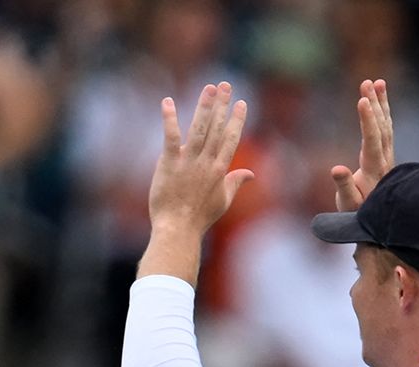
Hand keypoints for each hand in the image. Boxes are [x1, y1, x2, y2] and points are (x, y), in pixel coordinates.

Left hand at [148, 83, 253, 236]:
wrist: (178, 229)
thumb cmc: (200, 218)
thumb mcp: (223, 200)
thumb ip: (236, 182)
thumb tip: (251, 173)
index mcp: (219, 170)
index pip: (231, 139)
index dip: (236, 120)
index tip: (240, 102)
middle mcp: (206, 162)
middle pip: (216, 128)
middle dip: (222, 105)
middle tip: (225, 85)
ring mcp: (188, 162)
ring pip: (199, 128)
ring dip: (205, 106)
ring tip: (209, 88)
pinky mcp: (169, 164)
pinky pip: (170, 138)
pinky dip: (170, 119)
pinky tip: (167, 102)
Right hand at [331, 79, 393, 211]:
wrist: (380, 220)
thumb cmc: (359, 213)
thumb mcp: (348, 204)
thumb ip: (344, 186)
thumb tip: (336, 168)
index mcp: (374, 169)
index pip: (372, 140)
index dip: (368, 120)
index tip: (362, 101)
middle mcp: (384, 159)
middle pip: (381, 127)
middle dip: (374, 104)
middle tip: (367, 83)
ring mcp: (386, 155)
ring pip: (385, 124)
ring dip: (381, 103)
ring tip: (377, 82)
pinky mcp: (384, 154)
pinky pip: (385, 128)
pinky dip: (383, 112)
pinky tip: (379, 99)